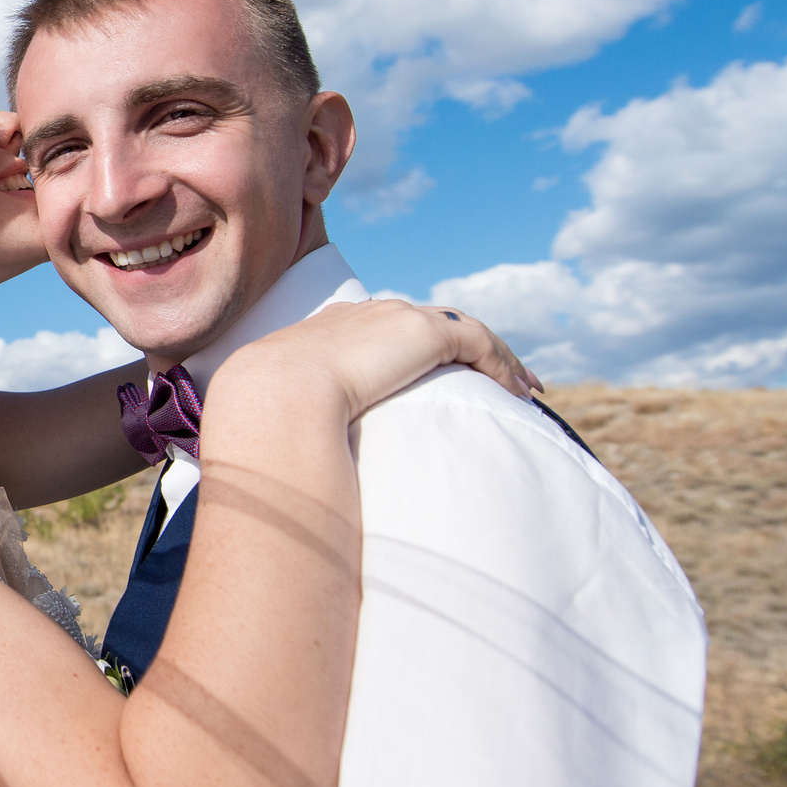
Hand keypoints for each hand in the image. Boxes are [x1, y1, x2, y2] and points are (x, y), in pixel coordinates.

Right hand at [225, 298, 539, 421]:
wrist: (276, 399)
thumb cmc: (265, 421)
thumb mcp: (278, 416)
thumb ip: (295, 426)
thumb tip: (295, 469)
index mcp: (323, 332)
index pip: (375, 328)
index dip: (408, 348)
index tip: (425, 370)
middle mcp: (361, 316)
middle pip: (424, 323)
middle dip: (457, 345)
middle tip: (488, 373)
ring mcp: (392, 319)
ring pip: (459, 328)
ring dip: (494, 354)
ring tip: (522, 384)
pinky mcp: (422, 333)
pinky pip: (477, 342)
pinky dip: (502, 363)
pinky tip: (521, 390)